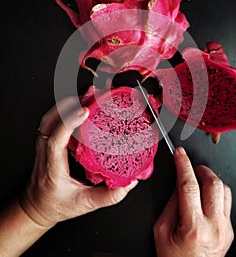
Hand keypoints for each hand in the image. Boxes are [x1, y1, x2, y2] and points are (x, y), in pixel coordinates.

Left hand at [20, 97, 137, 227]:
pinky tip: (76, 108)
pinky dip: (63, 110)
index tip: (84, 112)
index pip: (56, 139)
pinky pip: (50, 120)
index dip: (69, 122)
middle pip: (49, 121)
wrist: (36, 207)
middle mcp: (44, 153)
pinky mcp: (45, 143)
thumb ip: (108, 197)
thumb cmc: (55, 205)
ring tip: (84, 98)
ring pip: (48, 118)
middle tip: (89, 97)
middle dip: (68, 105)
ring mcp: (42, 146)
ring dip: (65, 105)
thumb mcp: (84, 204)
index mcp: (52, 167)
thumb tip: (129, 184)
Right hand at [153, 147, 233, 256]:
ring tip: (198, 180)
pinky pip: (226, 202)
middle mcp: (214, 226)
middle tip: (190, 166)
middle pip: (213, 183)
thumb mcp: (161, 231)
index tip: (179, 153)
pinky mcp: (229, 230)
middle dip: (201, 168)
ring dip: (210, 179)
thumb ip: (170, 204)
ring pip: (224, 190)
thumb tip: (179, 184)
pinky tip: (206, 196)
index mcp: (193, 226)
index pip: (188, 185)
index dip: (183, 165)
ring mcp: (225, 228)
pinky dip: (216, 193)